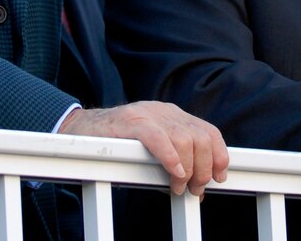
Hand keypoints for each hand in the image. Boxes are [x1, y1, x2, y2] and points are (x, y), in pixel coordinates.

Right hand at [59, 101, 228, 196]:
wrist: (80, 131)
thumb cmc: (116, 145)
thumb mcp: (152, 149)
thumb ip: (174, 160)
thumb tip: (196, 185)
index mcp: (172, 116)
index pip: (208, 131)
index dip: (219, 155)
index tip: (220, 177)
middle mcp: (164, 112)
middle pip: (200, 137)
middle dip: (204, 167)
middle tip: (195, 189)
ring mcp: (147, 114)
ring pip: (184, 138)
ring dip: (188, 169)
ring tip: (179, 187)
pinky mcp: (130, 122)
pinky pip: (158, 137)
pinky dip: (171, 158)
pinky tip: (175, 173)